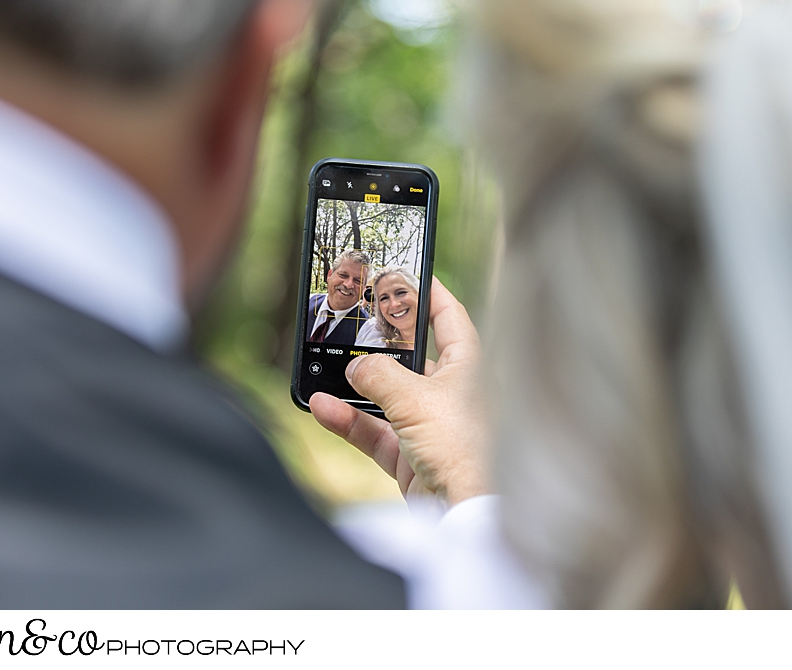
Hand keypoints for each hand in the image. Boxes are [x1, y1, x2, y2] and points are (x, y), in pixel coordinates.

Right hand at [309, 277, 488, 505]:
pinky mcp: (412, 457)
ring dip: (354, 388)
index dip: (429, 294)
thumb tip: (356, 367)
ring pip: (386, 397)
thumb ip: (379, 375)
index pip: (449, 318)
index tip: (407, 275)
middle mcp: (453, 393)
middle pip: (412, 357)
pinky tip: (321, 407)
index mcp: (470, 367)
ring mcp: (431, 427)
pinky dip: (348, 422)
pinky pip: (374, 432)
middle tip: (352, 322)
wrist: (465, 516)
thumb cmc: (460, 449)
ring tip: (323, 369)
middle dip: (379, 344)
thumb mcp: (415, 398)